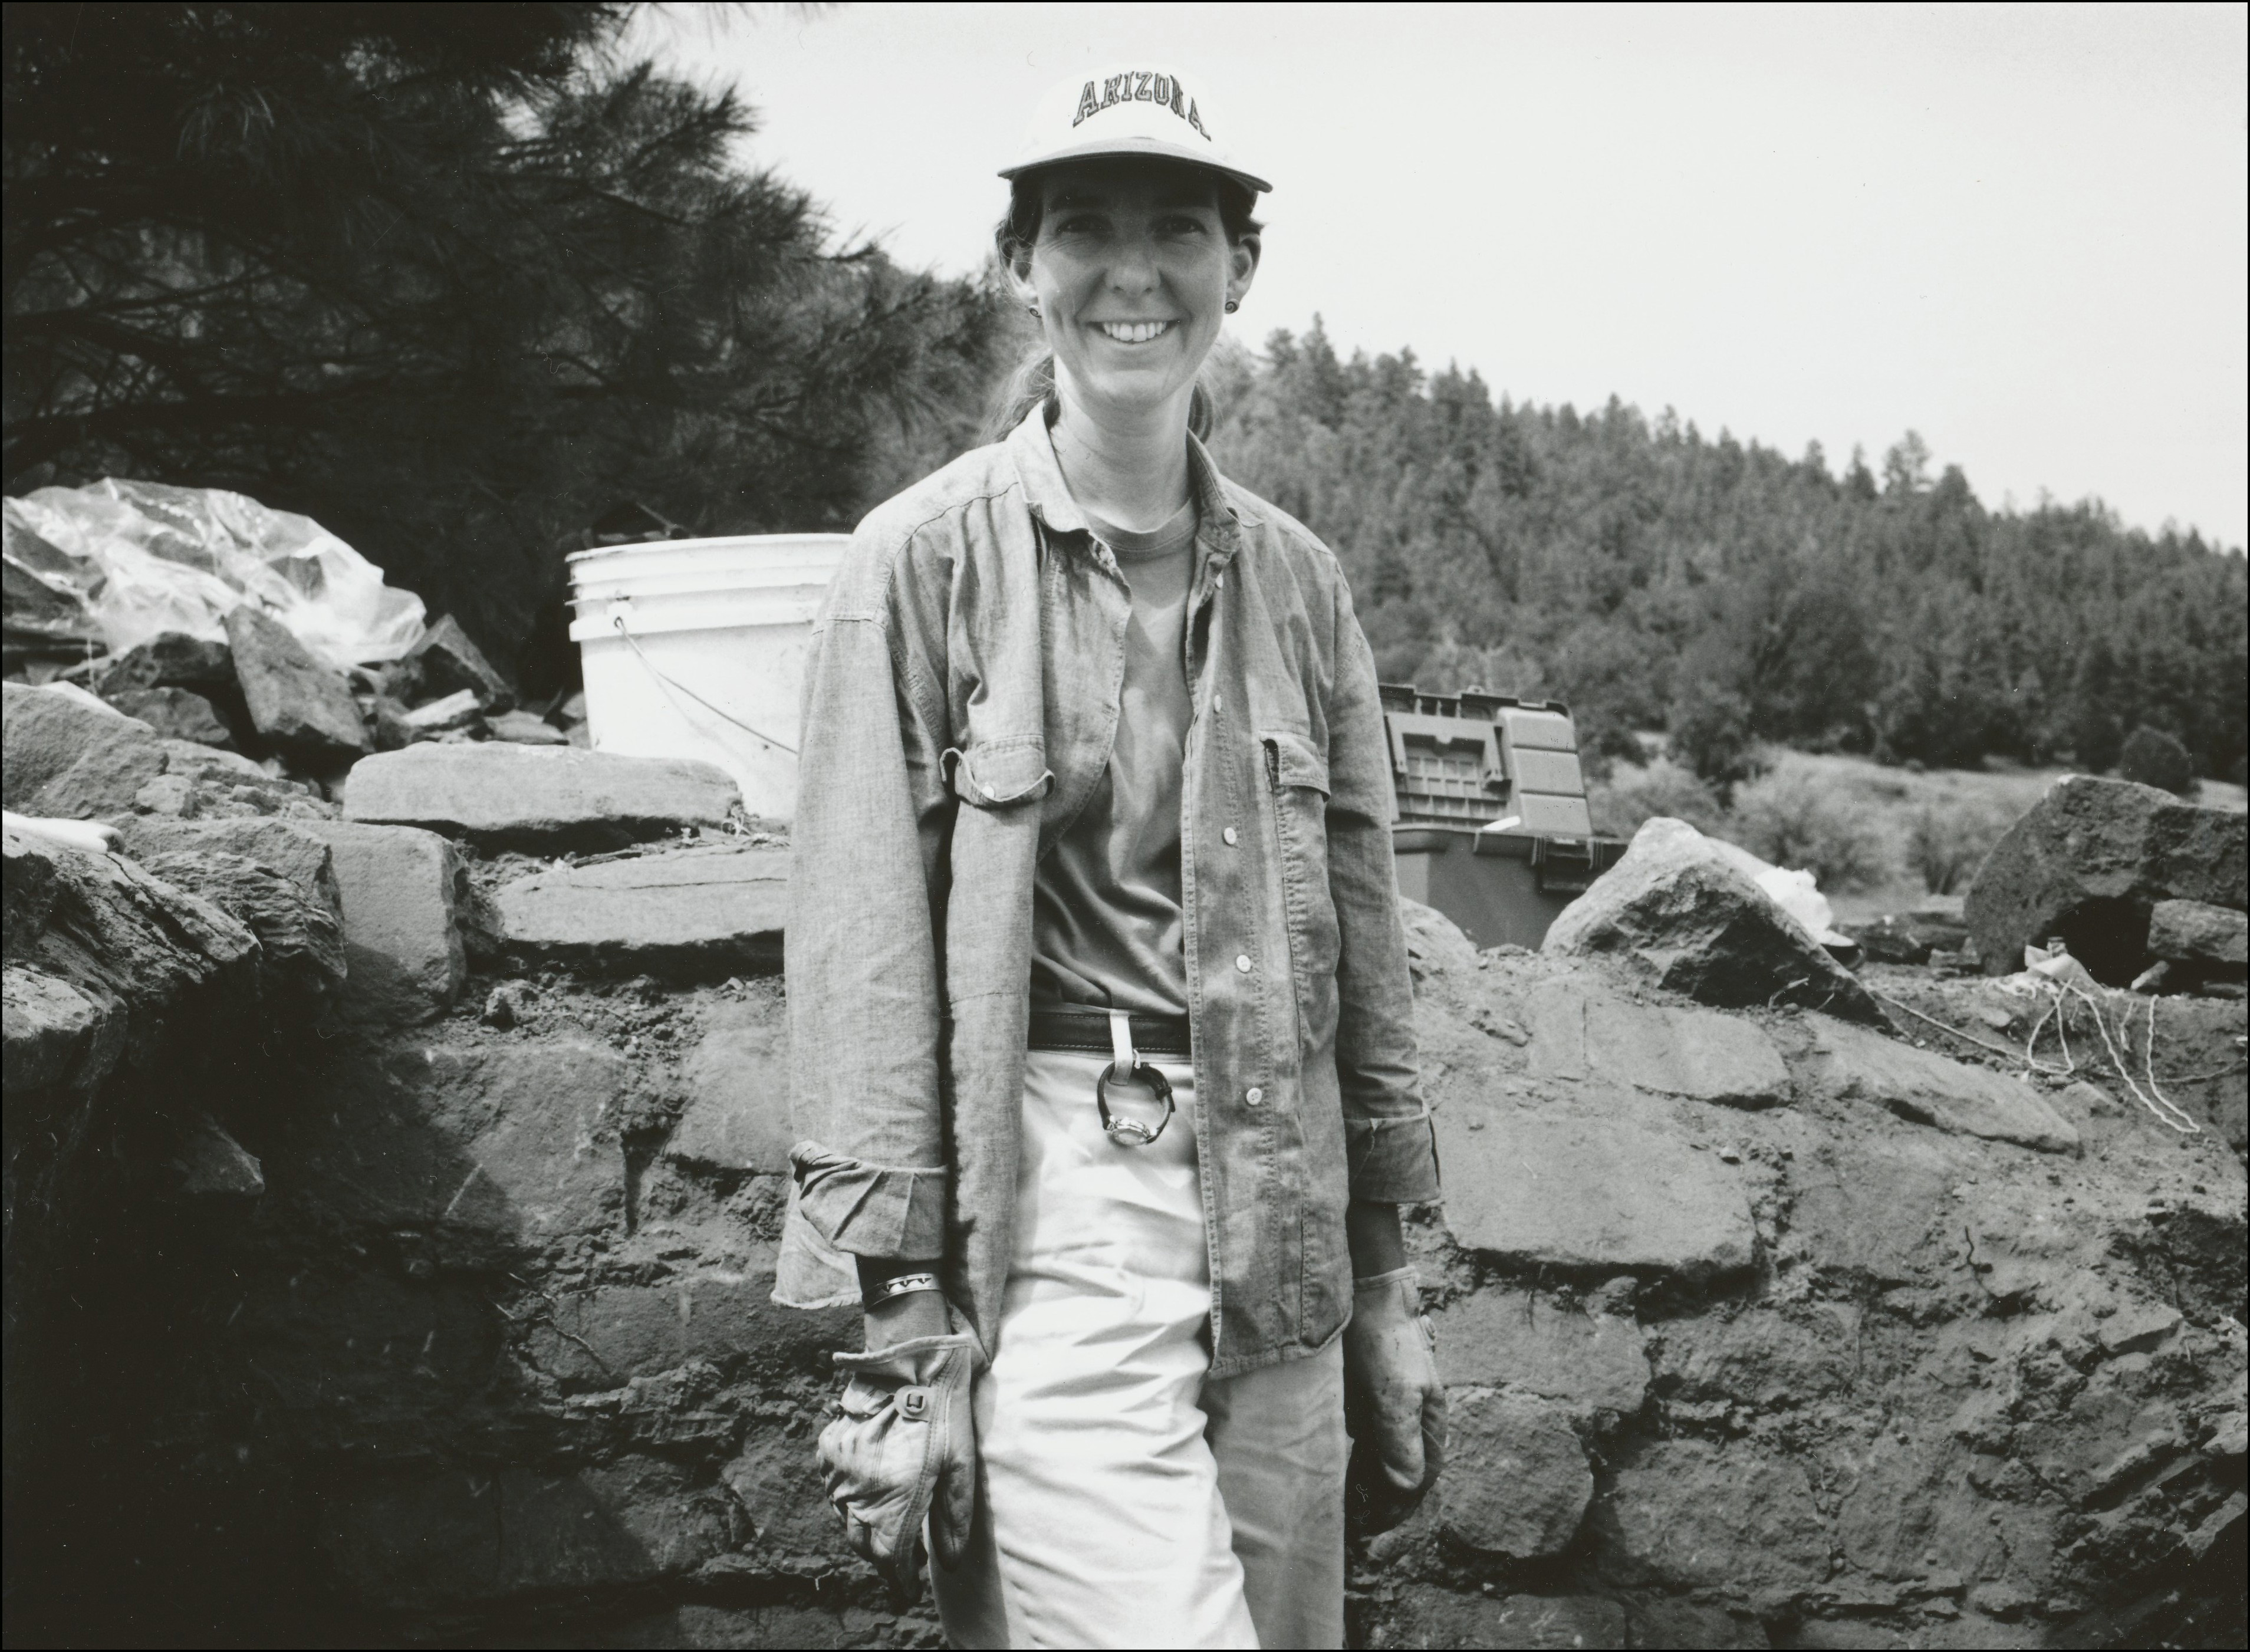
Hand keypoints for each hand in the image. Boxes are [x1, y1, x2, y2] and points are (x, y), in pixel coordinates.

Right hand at [818, 1329, 980, 1601]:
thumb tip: (947, 1563)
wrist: (909, 1358)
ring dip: (865, 1530)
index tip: (908, 1587)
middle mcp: (859, 1487)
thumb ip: (955, 1516)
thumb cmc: (943, 1410)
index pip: (889, 1556)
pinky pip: (834, 1490)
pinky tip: (871, 1494)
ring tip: (891, 1526)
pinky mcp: (830, 1448)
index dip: (899, 1576)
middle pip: (863, 1542)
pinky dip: (850, 1502)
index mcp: (894, 1495)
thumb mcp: (961, 1462)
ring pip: (845, 1518)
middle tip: (905, 1559)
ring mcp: (839, 1468)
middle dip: (882, 1556)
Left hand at [1342, 1267, 1445, 1535]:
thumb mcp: (1395, 1393)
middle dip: (1382, 1503)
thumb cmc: (1385, 1342)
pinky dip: (1355, 1466)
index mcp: (1428, 1421)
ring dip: (1367, 1489)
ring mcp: (1387, 1411)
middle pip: (1401, 1475)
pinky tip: (1338, 1478)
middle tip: (1355, 1527)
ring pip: (1381, 1463)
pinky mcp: (1365, 1402)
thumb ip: (1400, 1440)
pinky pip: (1364, 1445)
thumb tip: (1405, 1484)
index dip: (1399, 1505)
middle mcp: (1411, 1420)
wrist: (1364, 1297)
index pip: (1420, 1477)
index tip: (1374, 1525)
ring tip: (1346, 1511)